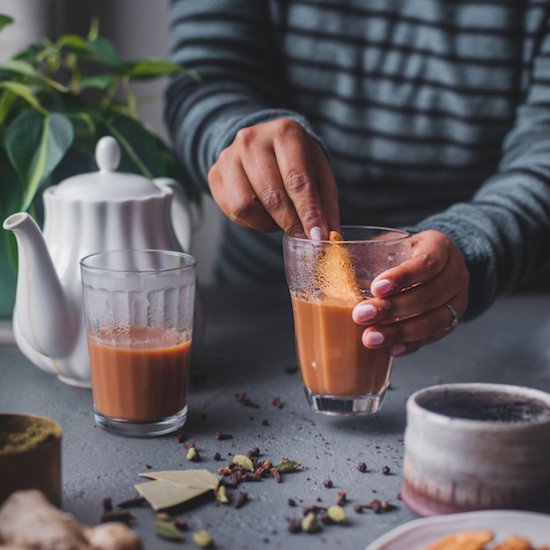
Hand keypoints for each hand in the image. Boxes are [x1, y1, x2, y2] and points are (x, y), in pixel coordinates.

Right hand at [208, 118, 338, 237]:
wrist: (262, 144)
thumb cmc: (296, 161)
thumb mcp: (319, 173)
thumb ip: (325, 204)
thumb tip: (330, 235)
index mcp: (285, 133)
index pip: (297, 180)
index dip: (308, 213)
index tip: (316, 236)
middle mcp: (252, 140)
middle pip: (272, 195)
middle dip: (290, 222)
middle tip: (301, 236)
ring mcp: (229, 156)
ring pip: (246, 207)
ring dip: (267, 223)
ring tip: (280, 219)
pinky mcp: (215, 174)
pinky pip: (232, 211)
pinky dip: (252, 222)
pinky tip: (263, 213)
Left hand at [352, 230, 468, 355]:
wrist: (434, 264)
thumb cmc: (402, 253)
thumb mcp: (390, 243)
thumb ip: (365, 251)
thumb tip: (321, 255)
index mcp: (439, 246)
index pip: (427, 262)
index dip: (403, 277)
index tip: (375, 288)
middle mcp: (455, 273)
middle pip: (430, 294)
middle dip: (393, 308)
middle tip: (361, 316)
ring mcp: (458, 299)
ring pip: (435, 320)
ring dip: (400, 332)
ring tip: (371, 338)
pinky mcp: (452, 321)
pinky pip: (434, 337)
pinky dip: (411, 344)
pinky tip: (390, 350)